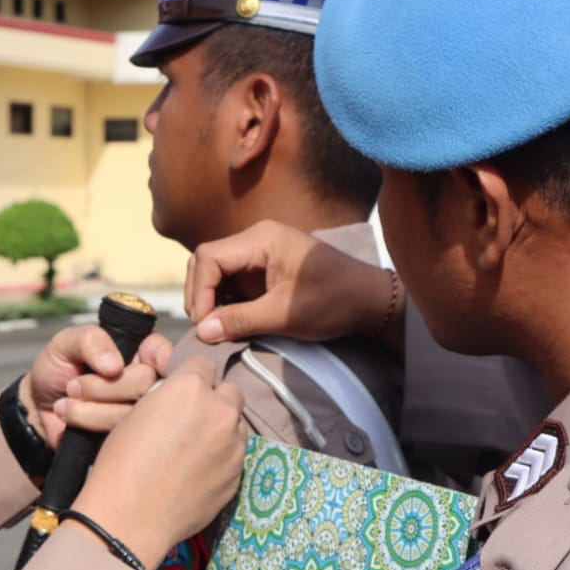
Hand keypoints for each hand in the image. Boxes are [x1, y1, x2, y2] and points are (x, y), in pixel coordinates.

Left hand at [23, 326, 172, 447]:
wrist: (38, 408)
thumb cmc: (58, 368)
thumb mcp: (67, 342)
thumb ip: (92, 340)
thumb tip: (114, 365)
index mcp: (140, 353)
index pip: (164, 353)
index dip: (155, 359)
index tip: (120, 367)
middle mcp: (146, 383)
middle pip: (147, 384)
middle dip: (105, 386)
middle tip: (73, 386)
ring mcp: (139, 413)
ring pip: (134, 413)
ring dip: (93, 408)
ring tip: (67, 402)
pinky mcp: (128, 439)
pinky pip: (122, 436)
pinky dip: (90, 425)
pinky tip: (71, 419)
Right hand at [70, 358, 245, 567]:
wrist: (130, 516)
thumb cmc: (121, 463)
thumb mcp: (136, 413)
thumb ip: (168, 398)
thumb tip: (182, 400)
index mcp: (190, 388)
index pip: (204, 364)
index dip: (192, 377)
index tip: (183, 391)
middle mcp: (220, 411)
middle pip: (230, 391)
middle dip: (215, 400)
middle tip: (193, 419)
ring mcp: (233, 445)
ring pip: (237, 425)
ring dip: (222, 430)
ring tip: (195, 449)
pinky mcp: (238, 475)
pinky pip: (235, 456)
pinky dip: (222, 459)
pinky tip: (198, 473)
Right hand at [184, 220, 397, 346]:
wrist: (370, 302)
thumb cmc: (335, 302)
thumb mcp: (285, 315)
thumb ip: (241, 320)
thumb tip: (201, 332)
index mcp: (262, 238)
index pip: (209, 256)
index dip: (199, 291)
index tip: (204, 324)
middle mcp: (257, 239)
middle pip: (207, 260)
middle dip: (200, 294)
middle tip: (206, 328)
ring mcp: (260, 253)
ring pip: (215, 271)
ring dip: (210, 299)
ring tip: (215, 328)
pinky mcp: (264, 270)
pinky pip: (231, 281)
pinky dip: (224, 301)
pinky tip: (228, 322)